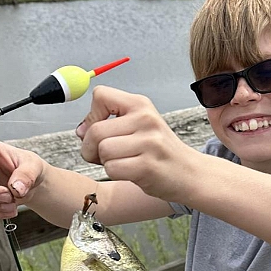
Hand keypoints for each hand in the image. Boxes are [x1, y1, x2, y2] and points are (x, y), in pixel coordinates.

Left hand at [75, 85, 198, 201]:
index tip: (103, 129)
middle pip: (95, 131)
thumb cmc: (158, 151)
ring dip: (105, 162)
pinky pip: (112, 169)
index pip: (100, 96)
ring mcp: (149, 142)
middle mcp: (146, 119)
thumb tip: (81, 131)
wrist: (189, 173)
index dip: (92, 116)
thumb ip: (108, 123)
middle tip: (106, 155)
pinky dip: (115, 173)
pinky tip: (130, 172)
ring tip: (122, 162)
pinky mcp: (148, 166)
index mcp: (141, 104)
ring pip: (103, 150)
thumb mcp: (138, 125)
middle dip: (91, 147)